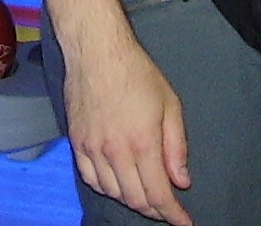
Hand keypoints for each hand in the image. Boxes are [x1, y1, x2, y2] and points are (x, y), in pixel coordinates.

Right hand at [63, 33, 192, 224]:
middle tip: (167, 208)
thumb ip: (176, 147)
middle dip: (155, 210)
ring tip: (145, 195)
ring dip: (132, 200)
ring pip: (113, 193)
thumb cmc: (137, 72)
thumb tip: (181, 181)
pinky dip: (106, 188)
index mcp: (142, 142)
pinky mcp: (76, 142)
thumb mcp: (170, 104)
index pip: (158, 194)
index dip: (173, 214)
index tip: (184, 222)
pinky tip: (117, 184)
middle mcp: (115, 151)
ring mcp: (92, 148)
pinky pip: (90, 179)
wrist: (96, 51)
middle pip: (136, 199)